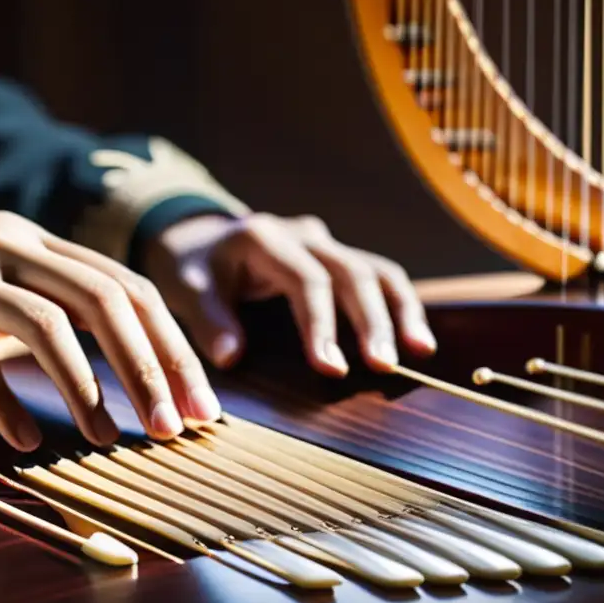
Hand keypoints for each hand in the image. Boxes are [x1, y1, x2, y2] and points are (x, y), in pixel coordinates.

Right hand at [0, 212, 221, 450]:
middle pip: (99, 297)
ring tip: (109, 441)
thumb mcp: (2, 301)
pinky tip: (27, 439)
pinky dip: (5, 402)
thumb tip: (146, 375)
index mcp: (33, 239)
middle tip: (173, 427)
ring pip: (42, 323)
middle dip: (145, 367)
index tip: (199, 404)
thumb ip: (62, 315)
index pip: (125, 285)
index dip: (171, 346)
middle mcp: (1, 241)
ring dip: (86, 387)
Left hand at [143, 213, 436, 374]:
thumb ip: (208, 320)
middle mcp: (303, 235)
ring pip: (376, 269)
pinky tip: (415, 340)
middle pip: (352, 272)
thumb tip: (232, 356)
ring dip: (400, 311)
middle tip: (383, 366)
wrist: (196, 240)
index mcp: (264, 238)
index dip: (322, 324)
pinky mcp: (336, 259)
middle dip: (372, 320)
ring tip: (418, 352)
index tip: (330, 368)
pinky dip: (399, 306)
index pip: (306, 280)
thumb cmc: (190, 269)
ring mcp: (325, 244)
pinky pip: (377, 277)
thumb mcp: (185, 288)